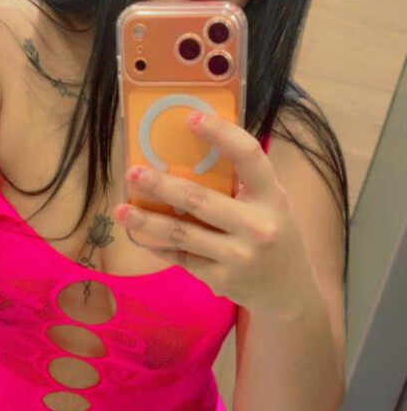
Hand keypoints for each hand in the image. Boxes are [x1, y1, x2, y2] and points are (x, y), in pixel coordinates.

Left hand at [113, 113, 316, 318]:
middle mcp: (257, 226)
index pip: (248, 156)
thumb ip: (242, 183)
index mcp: (272, 197)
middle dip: (161, 185)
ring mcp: (238, 256)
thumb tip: (190, 152)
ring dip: (146, 221)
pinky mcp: (220, 279)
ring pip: (181, 233)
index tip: (191, 118)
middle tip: (133, 172)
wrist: (290, 293)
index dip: (221, 134)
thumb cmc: (274, 235)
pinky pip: (182, 257)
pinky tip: (142, 237)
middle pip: (199, 200)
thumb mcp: (270, 205)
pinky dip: (160, 246)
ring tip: (120, 210)